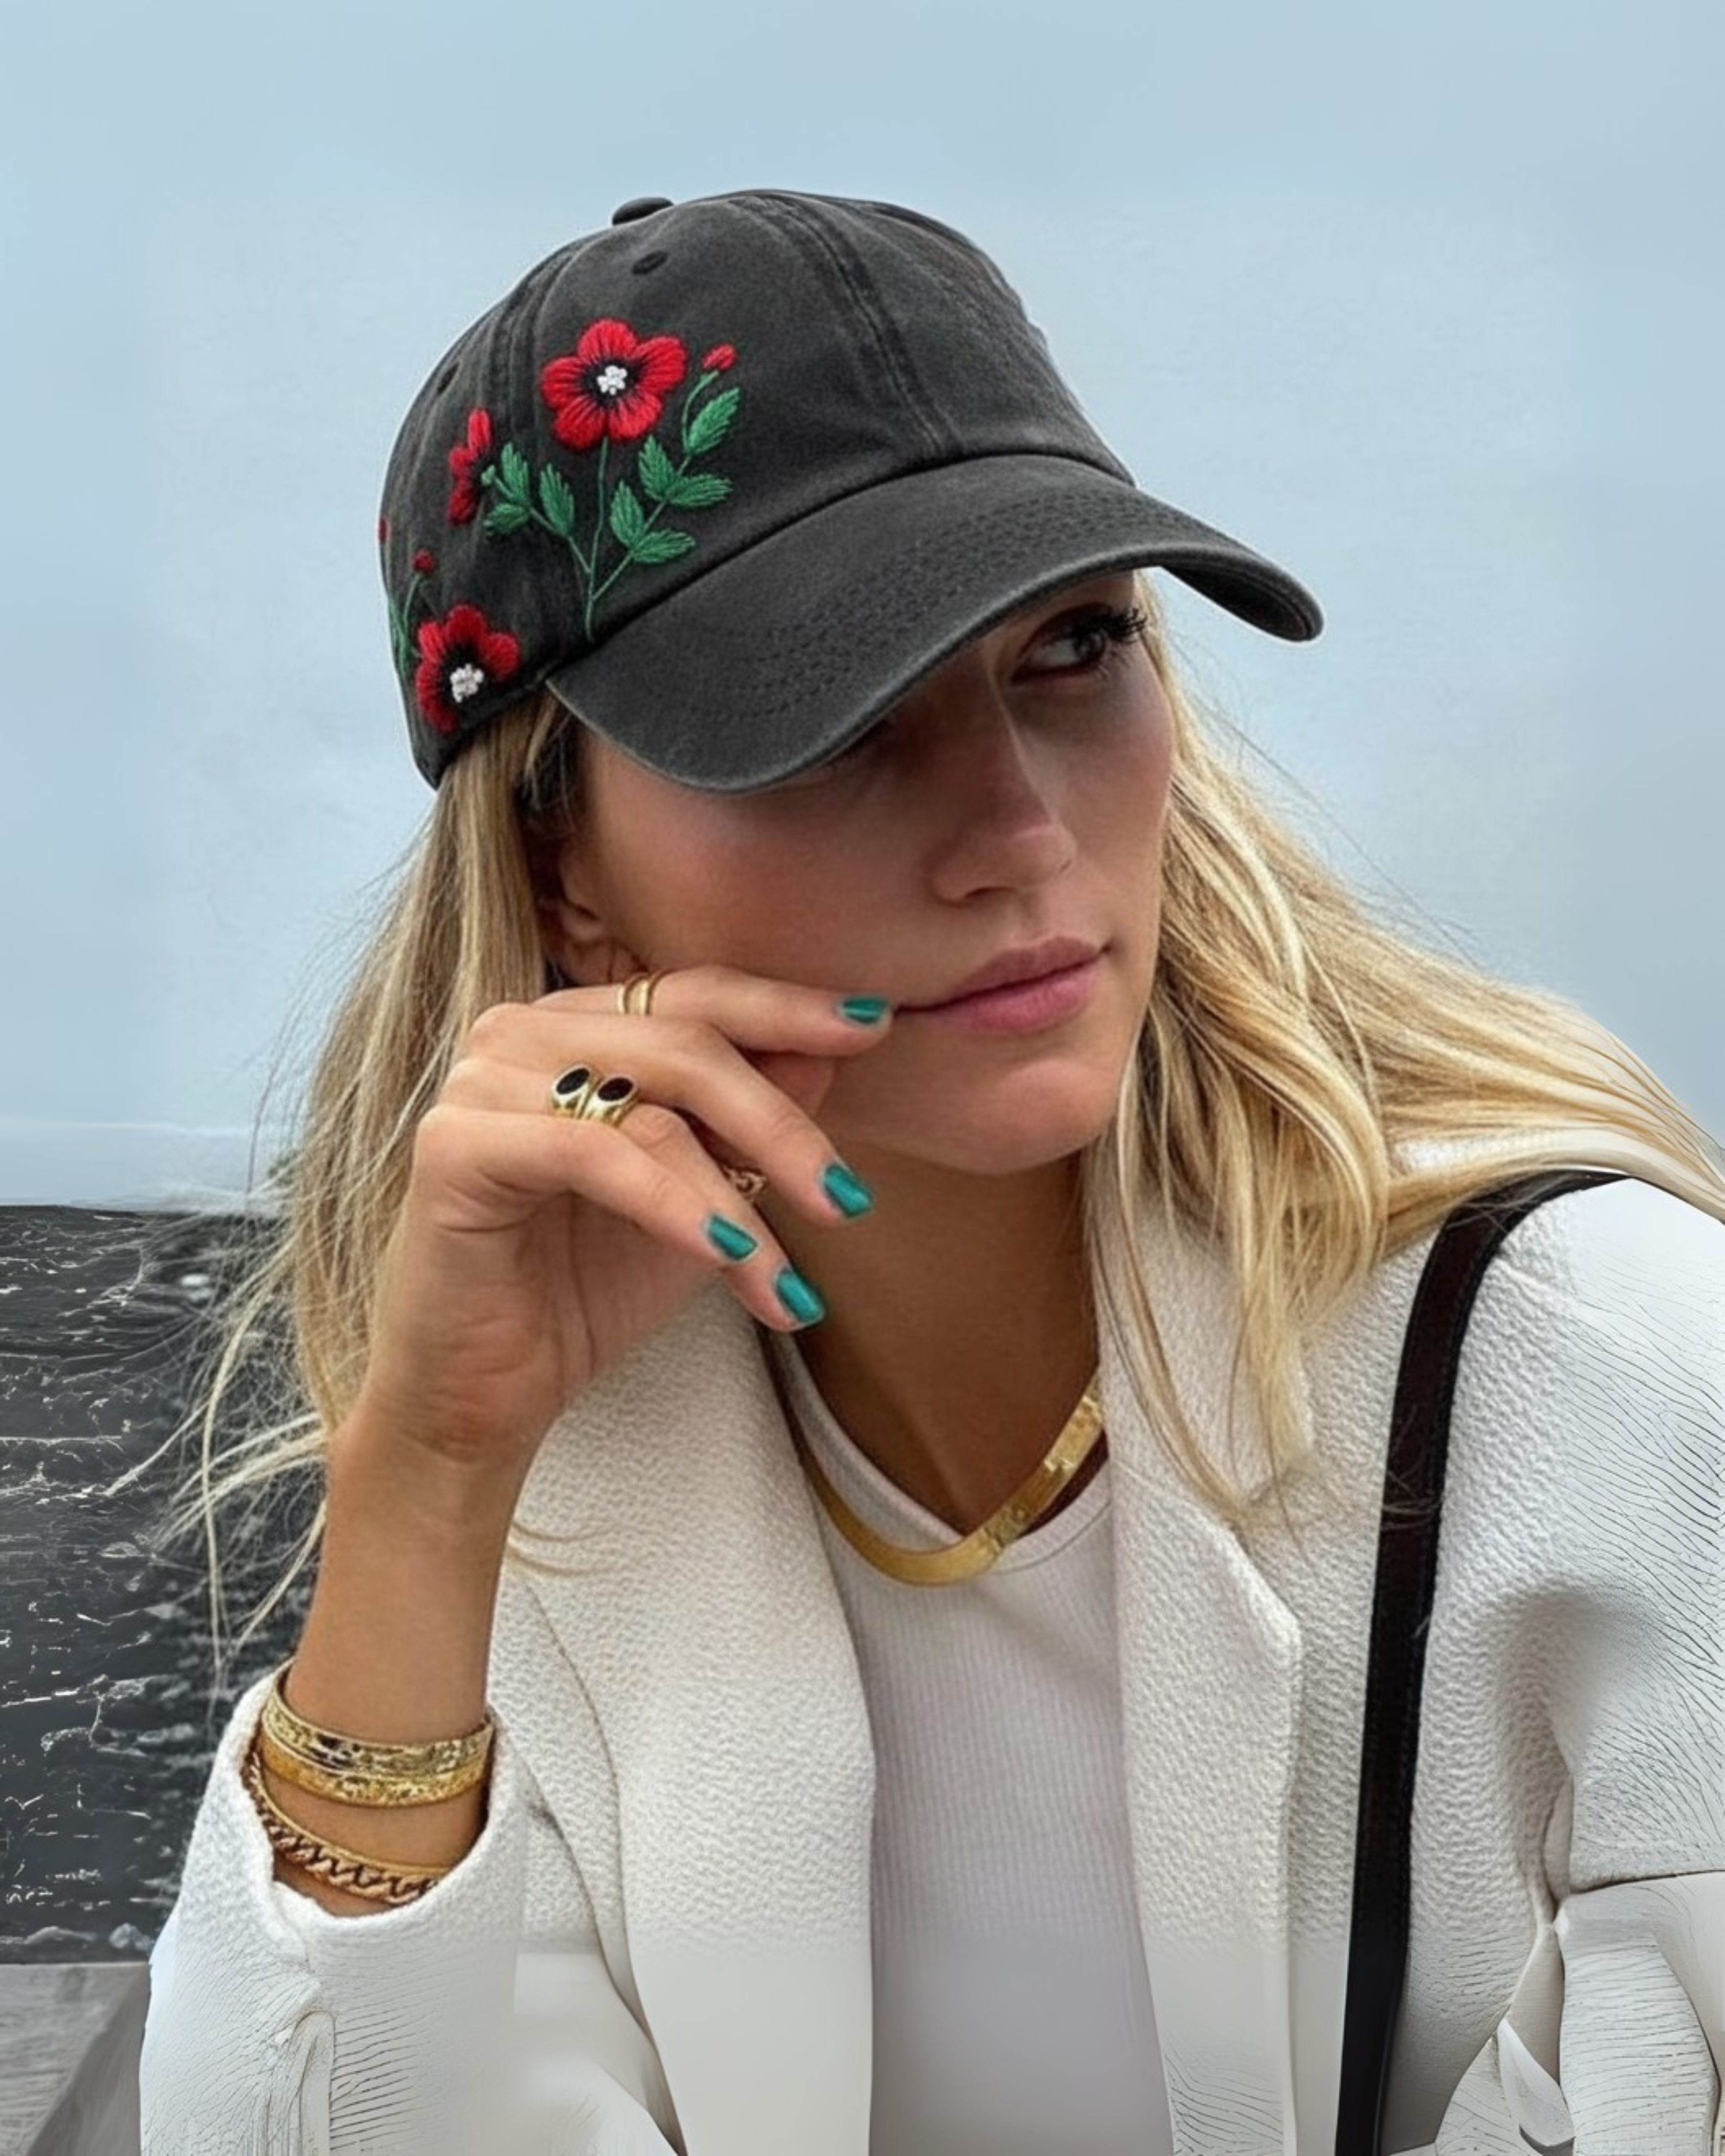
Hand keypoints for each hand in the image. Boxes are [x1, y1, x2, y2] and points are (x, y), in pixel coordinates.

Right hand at [337, 966, 892, 1494]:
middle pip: (685, 1042)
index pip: (697, 994)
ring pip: (649, 1108)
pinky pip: (592, 1156)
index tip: (875, 1025)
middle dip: (780, 1124)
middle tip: (846, 1200)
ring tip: (786, 1277)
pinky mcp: (454, 1145)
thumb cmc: (584, 1287)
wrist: (483, 1392)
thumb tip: (830, 1053)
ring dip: (737, 1198)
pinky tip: (729, 1257)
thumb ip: (750, 1123)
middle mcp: (522, 1031)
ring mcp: (482, 1080)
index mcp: (577, 1025)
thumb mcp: (701, 1198)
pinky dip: (673, 1206)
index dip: (787, 1008)